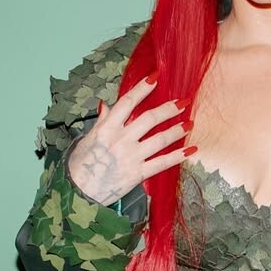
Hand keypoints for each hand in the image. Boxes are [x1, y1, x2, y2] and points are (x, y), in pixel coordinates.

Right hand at [67, 75, 192, 205]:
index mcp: (107, 128)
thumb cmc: (80, 165)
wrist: (79, 193)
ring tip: (190, 123)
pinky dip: (178, 156)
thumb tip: (106, 105)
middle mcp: (121, 140)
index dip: (142, 88)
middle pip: (149, 119)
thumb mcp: (88, 138)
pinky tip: (191, 150)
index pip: (127, 102)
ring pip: (160, 139)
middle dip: (169, 109)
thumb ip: (102, 122)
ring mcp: (131, 157)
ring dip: (177, 130)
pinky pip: (162, 163)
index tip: (155, 77)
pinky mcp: (138, 173)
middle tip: (184, 101)